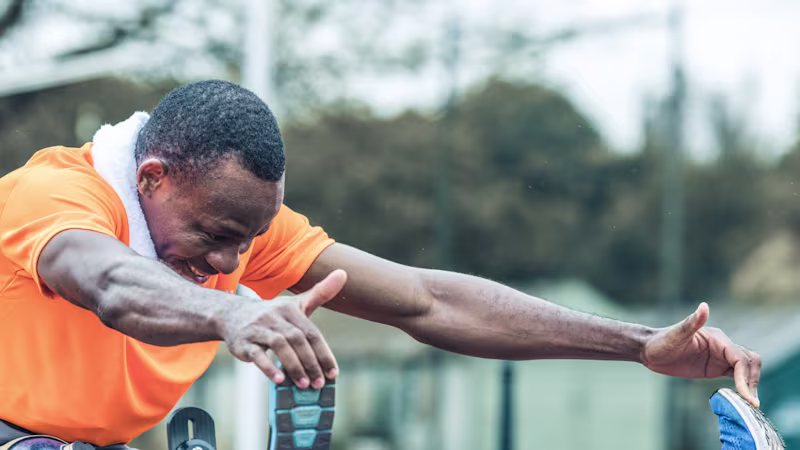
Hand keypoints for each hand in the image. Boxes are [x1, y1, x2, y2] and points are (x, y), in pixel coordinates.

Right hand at [221, 269, 346, 388]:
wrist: (232, 315)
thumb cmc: (272, 314)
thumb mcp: (296, 304)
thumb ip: (321, 293)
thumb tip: (344, 272)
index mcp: (290, 309)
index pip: (312, 333)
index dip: (324, 354)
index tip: (332, 373)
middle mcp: (274, 316)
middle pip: (297, 339)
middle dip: (311, 363)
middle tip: (319, 383)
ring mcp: (257, 329)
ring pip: (279, 345)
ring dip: (294, 366)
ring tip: (304, 384)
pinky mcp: (243, 342)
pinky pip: (256, 354)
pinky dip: (268, 367)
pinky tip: (279, 380)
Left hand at [641, 302, 761, 406]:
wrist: (649, 350)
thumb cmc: (661, 341)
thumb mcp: (676, 334)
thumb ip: (692, 322)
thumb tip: (704, 306)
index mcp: (717, 338)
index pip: (740, 357)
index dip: (745, 375)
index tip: (745, 394)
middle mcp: (722, 346)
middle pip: (749, 362)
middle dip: (752, 380)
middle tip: (751, 402)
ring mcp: (719, 357)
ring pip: (746, 369)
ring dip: (750, 385)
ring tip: (749, 405)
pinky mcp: (715, 368)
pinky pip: (735, 376)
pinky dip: (742, 387)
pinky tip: (740, 400)